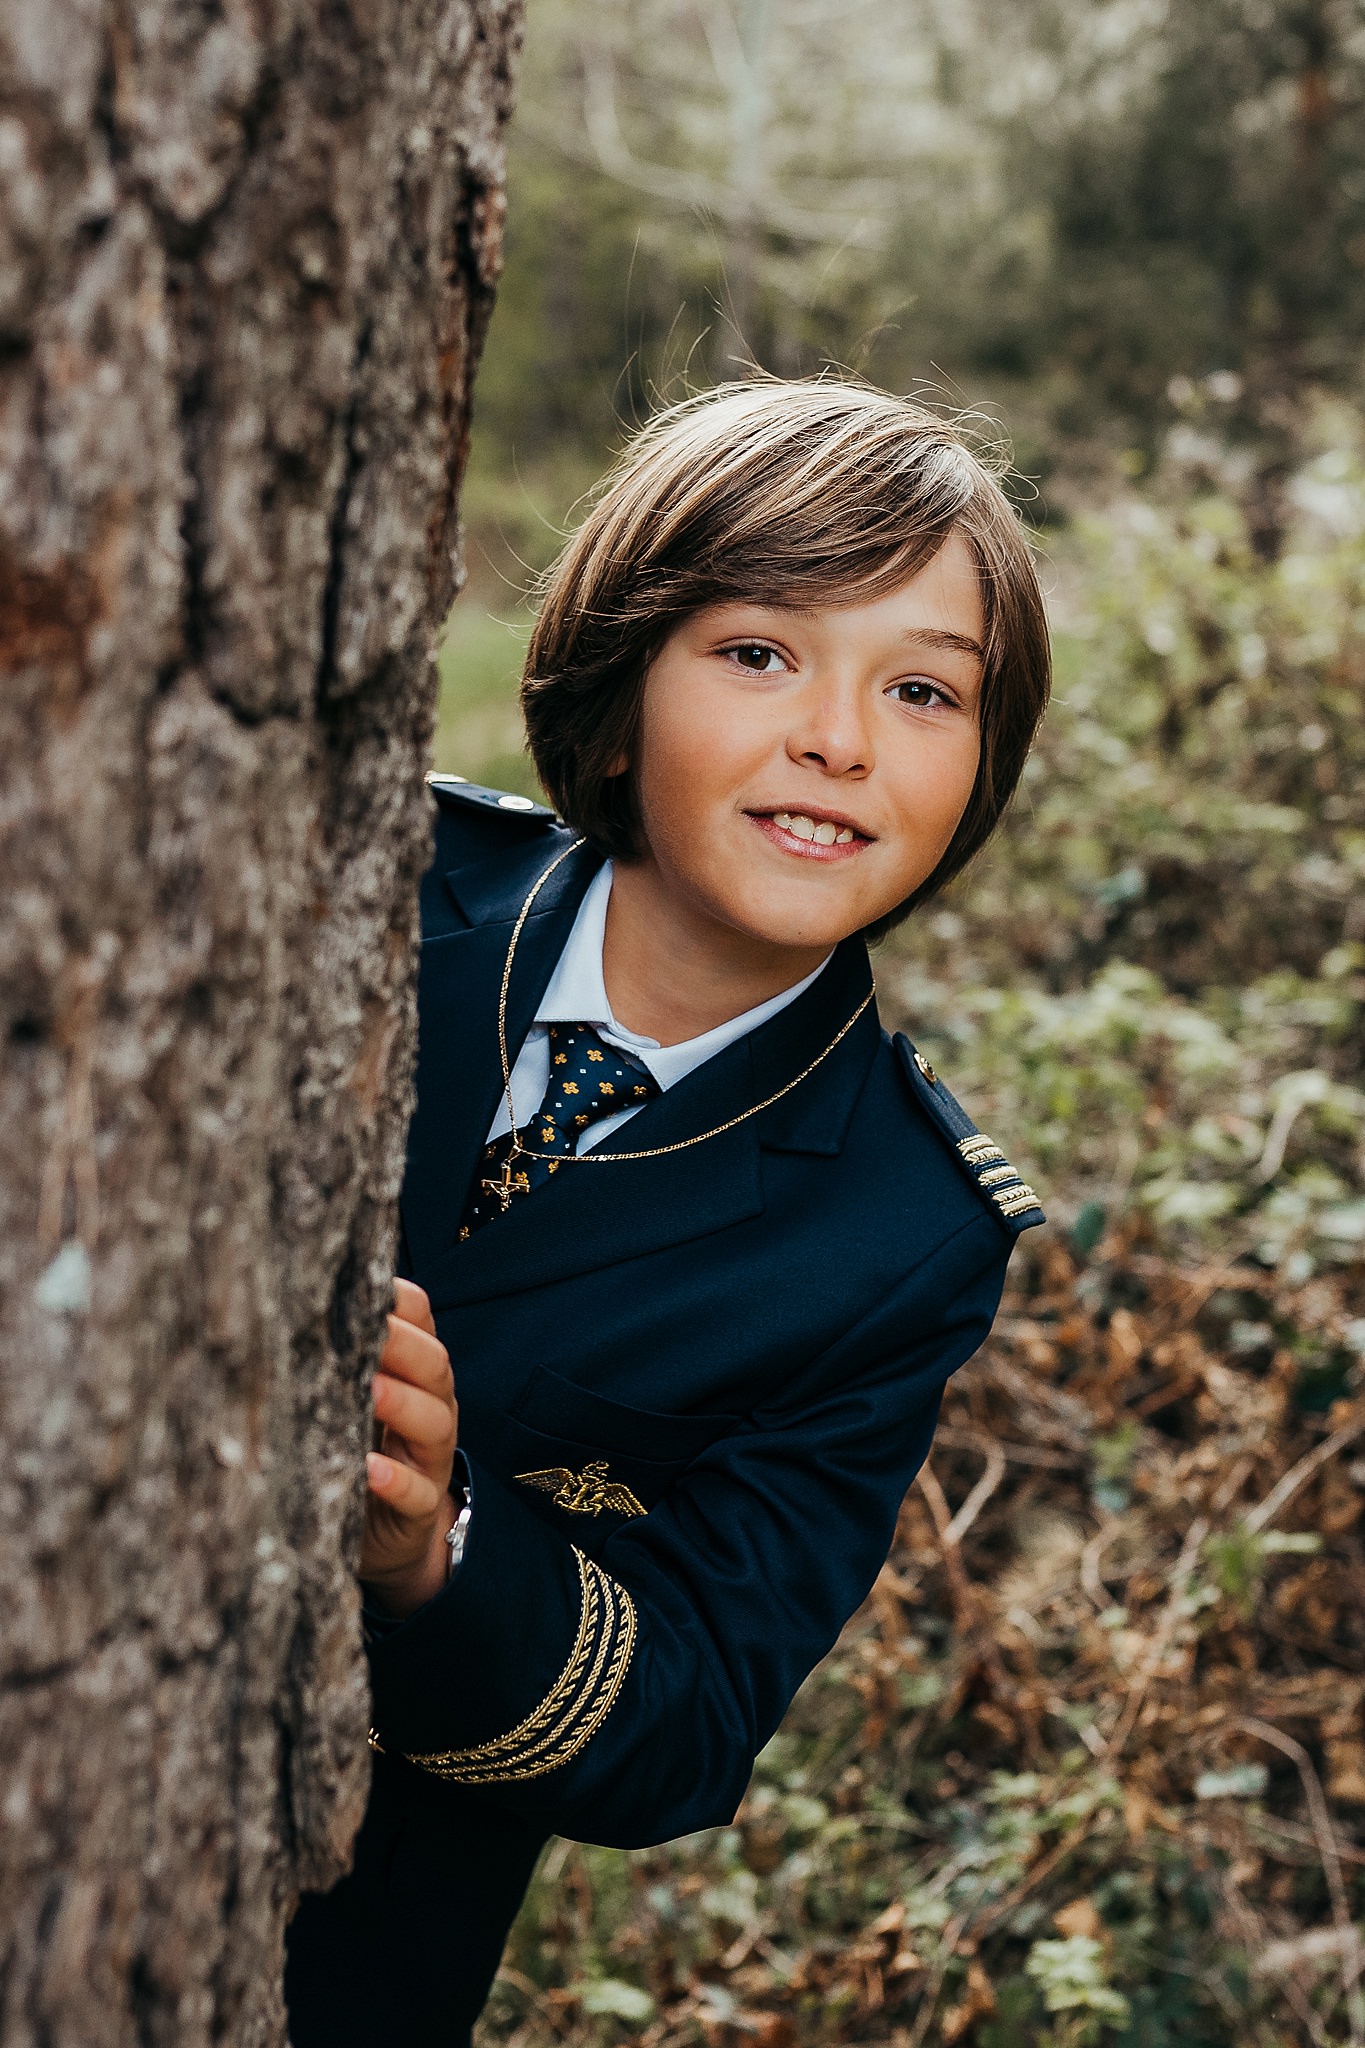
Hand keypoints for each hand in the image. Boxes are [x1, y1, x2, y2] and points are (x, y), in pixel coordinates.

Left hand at [360, 1278, 458, 1616]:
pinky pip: (418, 1493)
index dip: (400, 1302)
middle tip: (368, 1331)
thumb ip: (340, 1357)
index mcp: (416, 1374)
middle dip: (403, 1344)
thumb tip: (286, 1304)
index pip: (423, 1321)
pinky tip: (368, 1470)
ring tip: (371, 1390)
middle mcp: (432, 1408)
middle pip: (434, 1365)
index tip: (365, 1285)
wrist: (387, 1537)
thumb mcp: (356, 1399)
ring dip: (403, 1402)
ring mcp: (429, 1459)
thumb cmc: (361, 1450)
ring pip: (434, 1422)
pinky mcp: (419, 1509)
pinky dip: (395, 1481)